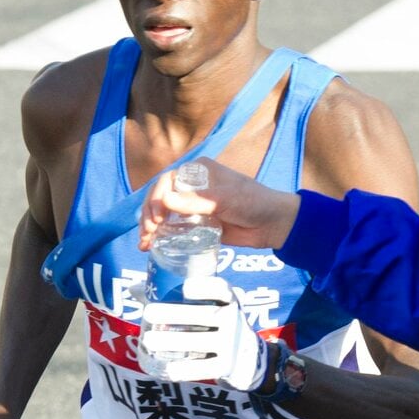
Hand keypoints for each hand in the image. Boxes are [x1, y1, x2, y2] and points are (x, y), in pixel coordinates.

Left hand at [137, 273, 266, 389]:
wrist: (248, 359)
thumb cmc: (217, 326)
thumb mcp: (209, 308)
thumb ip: (175, 298)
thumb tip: (134, 289)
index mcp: (229, 301)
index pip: (221, 289)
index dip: (205, 287)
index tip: (184, 287)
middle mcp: (233, 320)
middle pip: (204, 315)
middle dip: (174, 314)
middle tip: (148, 313)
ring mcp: (231, 344)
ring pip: (199, 342)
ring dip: (171, 341)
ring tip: (148, 341)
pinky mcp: (226, 367)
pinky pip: (202, 368)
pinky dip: (183, 370)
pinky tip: (166, 370)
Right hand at [138, 159, 299, 252]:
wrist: (274, 224)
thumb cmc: (254, 202)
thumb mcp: (225, 200)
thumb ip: (196, 202)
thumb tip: (165, 200)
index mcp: (198, 171)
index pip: (167, 180)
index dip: (156, 197)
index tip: (156, 216)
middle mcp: (192, 186)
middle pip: (161, 198)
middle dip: (149, 214)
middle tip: (148, 232)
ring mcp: (193, 206)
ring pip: (164, 214)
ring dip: (151, 227)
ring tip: (144, 243)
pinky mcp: (197, 224)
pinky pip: (174, 228)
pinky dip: (161, 236)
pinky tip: (151, 246)